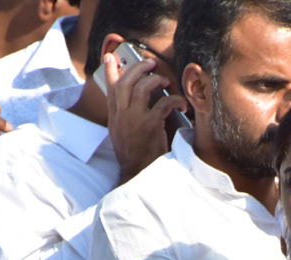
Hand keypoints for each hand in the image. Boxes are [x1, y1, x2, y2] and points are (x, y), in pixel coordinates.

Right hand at [103, 52, 188, 179]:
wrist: (137, 172)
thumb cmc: (133, 153)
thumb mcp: (119, 132)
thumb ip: (122, 114)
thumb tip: (129, 99)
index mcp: (114, 116)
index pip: (109, 88)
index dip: (110, 70)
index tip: (110, 57)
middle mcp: (121, 115)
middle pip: (126, 82)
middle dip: (138, 68)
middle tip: (150, 64)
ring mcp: (134, 119)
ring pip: (142, 88)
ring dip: (155, 80)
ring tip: (165, 81)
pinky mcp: (150, 125)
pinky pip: (163, 104)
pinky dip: (175, 101)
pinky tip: (181, 104)